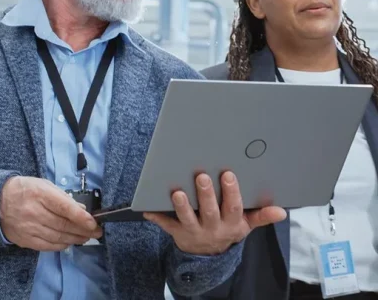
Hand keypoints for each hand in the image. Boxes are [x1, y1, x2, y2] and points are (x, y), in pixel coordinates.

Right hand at [0, 176, 101, 250]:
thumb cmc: (26, 189)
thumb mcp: (44, 185)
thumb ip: (63, 197)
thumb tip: (81, 209)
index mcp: (40, 194)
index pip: (64, 207)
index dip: (81, 217)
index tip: (93, 222)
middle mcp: (34, 212)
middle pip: (63, 225)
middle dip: (83, 230)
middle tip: (96, 232)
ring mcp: (28, 228)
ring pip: (57, 237)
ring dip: (75, 239)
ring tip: (86, 238)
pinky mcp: (25, 240)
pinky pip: (47, 246)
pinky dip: (61, 245)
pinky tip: (70, 242)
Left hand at [143, 172, 285, 255]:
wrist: (208, 255)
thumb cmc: (227, 229)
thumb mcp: (245, 225)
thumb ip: (261, 216)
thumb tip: (282, 211)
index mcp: (231, 224)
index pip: (232, 207)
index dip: (231, 192)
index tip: (228, 174)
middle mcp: (212, 228)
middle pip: (209, 211)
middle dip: (206, 195)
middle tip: (202, 176)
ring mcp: (194, 231)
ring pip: (187, 219)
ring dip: (182, 206)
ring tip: (177, 192)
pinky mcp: (177, 232)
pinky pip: (166, 225)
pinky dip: (157, 217)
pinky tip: (147, 208)